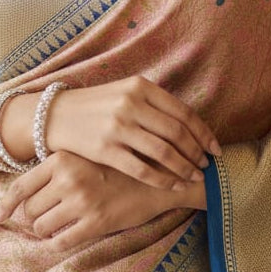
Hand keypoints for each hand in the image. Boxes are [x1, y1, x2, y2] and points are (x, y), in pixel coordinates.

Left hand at [0, 150, 205, 251]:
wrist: (160, 176)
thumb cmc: (119, 165)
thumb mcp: (86, 155)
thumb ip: (58, 167)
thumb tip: (24, 190)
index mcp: (62, 158)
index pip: (20, 186)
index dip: (5, 205)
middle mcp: (68, 178)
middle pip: (30, 209)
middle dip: (36, 216)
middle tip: (51, 214)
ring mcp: (82, 201)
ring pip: (42, 227)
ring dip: (47, 230)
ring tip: (61, 224)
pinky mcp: (96, 223)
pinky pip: (62, 242)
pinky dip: (58, 244)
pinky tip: (66, 238)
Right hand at [44, 76, 220, 189]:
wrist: (56, 115)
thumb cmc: (97, 106)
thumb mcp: (125, 92)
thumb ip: (154, 104)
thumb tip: (190, 126)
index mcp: (140, 86)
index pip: (183, 112)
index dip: (203, 133)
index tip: (215, 148)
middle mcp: (130, 103)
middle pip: (177, 132)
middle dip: (197, 152)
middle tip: (206, 165)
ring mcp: (117, 127)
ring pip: (163, 152)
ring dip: (184, 167)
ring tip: (194, 176)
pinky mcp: (105, 149)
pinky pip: (142, 169)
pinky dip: (163, 179)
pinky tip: (173, 185)